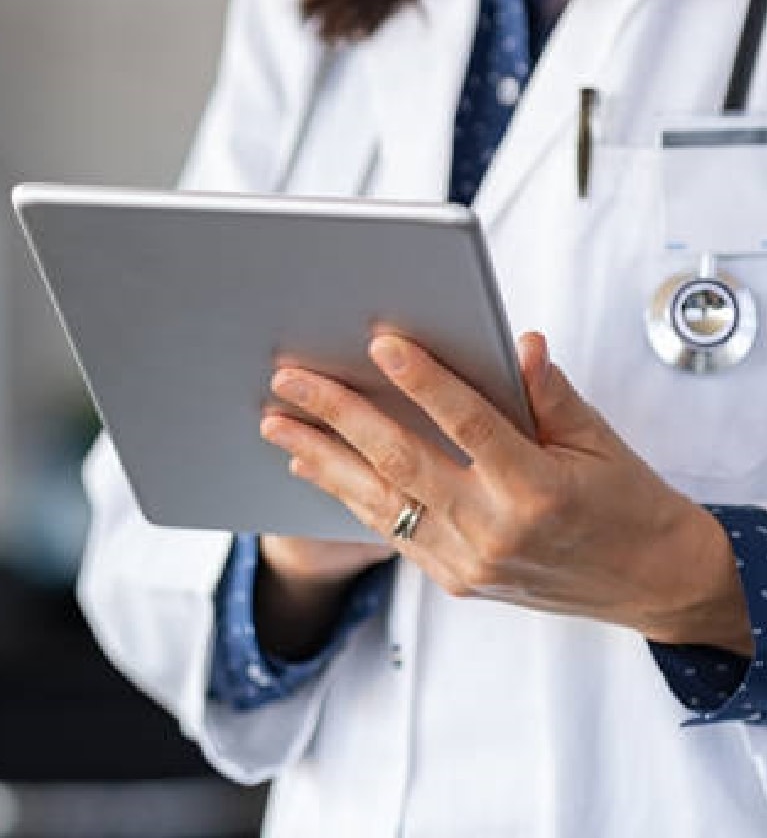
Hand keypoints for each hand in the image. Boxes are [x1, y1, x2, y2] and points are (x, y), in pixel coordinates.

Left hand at [260, 331, 752, 656]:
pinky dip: (349, 495)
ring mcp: (469, 562)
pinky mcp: (455, 579)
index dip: (425, 381)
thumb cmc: (628, 503)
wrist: (649, 582)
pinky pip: (391, 531)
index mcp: (539, 490)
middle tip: (291, 380)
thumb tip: (516, 343)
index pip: (469, 424)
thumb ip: (548, 393)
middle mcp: (495, 532)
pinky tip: (314, 465)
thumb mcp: (599, 440)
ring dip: (324, 457)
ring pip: (380, 502)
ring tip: (277, 423)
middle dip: (339, 415)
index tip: (382, 344)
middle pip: (402, 462)